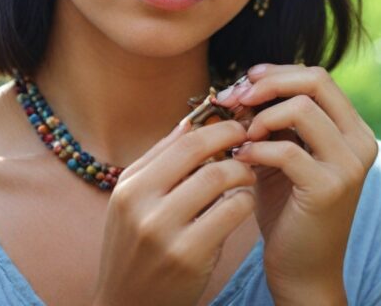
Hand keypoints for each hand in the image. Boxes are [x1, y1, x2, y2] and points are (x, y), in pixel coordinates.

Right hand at [92, 118, 255, 305]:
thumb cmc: (134, 250)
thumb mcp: (131, 202)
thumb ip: (159, 161)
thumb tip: (188, 123)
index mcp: (130, 187)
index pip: (182, 142)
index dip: (216, 129)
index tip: (235, 126)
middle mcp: (143, 207)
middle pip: (202, 155)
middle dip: (234, 143)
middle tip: (250, 145)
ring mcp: (165, 233)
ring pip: (219, 180)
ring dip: (242, 172)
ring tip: (247, 175)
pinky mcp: (188, 257)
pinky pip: (231, 213)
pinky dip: (244, 202)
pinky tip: (242, 204)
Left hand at [214, 63, 378, 300]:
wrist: (302, 268)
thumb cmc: (287, 207)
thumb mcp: (283, 152)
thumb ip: (275, 118)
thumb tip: (245, 82)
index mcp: (352, 128)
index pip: (317, 76)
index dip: (276, 73)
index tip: (244, 82)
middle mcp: (361, 141)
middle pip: (316, 81)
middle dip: (268, 84)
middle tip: (235, 99)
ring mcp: (349, 165)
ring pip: (302, 109)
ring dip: (260, 117)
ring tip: (241, 137)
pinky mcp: (330, 189)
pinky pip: (287, 150)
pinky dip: (256, 148)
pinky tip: (241, 160)